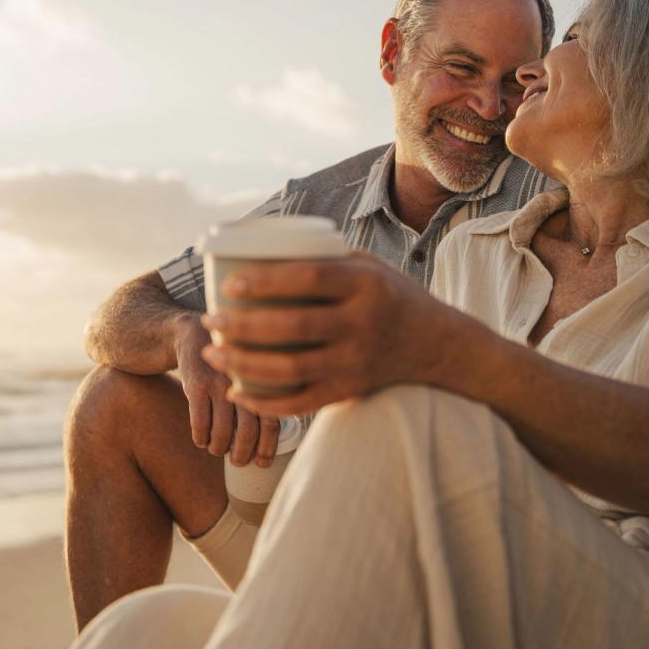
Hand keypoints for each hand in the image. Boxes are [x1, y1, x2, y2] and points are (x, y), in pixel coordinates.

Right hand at [174, 315, 282, 466]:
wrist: (192, 335)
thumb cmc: (227, 365)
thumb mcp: (248, 374)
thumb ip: (263, 399)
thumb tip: (271, 442)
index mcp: (262, 381)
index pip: (271, 422)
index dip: (268, 447)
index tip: (262, 462)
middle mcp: (243, 382)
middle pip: (248, 431)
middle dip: (242, 454)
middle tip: (238, 461)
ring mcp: (219, 383)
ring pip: (222, 432)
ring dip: (219, 448)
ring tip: (217, 449)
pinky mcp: (195, 384)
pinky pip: (200, 423)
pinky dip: (201, 438)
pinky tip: (201, 439)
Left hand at [199, 252, 471, 415]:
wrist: (439, 345)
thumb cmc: (392, 295)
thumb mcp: (368, 265)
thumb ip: (324, 258)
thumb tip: (260, 246)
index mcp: (365, 284)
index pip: (308, 279)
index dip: (264, 281)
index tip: (228, 283)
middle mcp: (363, 324)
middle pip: (292, 328)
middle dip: (241, 326)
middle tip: (209, 322)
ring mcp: (357, 362)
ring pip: (291, 369)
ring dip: (244, 364)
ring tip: (213, 354)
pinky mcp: (352, 390)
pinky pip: (302, 402)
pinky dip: (265, 402)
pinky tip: (237, 392)